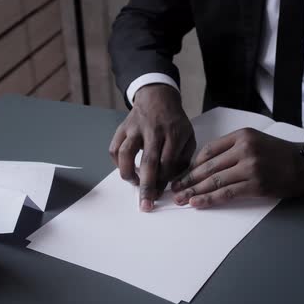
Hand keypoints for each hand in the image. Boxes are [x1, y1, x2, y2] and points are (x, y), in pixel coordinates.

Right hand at [109, 84, 195, 211]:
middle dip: (146, 186)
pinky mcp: (122, 128)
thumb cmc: (174, 122)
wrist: (157, 98)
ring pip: (125, 153)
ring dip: (128, 173)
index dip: (164, 180)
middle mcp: (153, 131)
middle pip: (148, 161)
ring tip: (134, 183)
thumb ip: (183, 160)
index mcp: (173, 133)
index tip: (161, 193)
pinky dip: (117, 163)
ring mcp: (135, 128)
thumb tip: (172, 182)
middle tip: (146, 205)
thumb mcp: (188, 137)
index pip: (168, 162)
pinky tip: (125, 169)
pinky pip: (114, 148)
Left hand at [171, 128, 303, 207]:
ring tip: (181, 199)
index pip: (209, 150)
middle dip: (188, 179)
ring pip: (215, 181)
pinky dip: (210, 199)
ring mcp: (250, 167)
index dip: (192, 165)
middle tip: (175, 189)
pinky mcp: (255, 185)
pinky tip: (198, 203)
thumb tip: (203, 166)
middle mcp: (244, 149)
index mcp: (242, 136)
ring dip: (195, 192)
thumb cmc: (278, 154)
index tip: (182, 174)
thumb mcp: (254, 140)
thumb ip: (230, 149)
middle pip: (208, 166)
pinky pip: (227, 193)